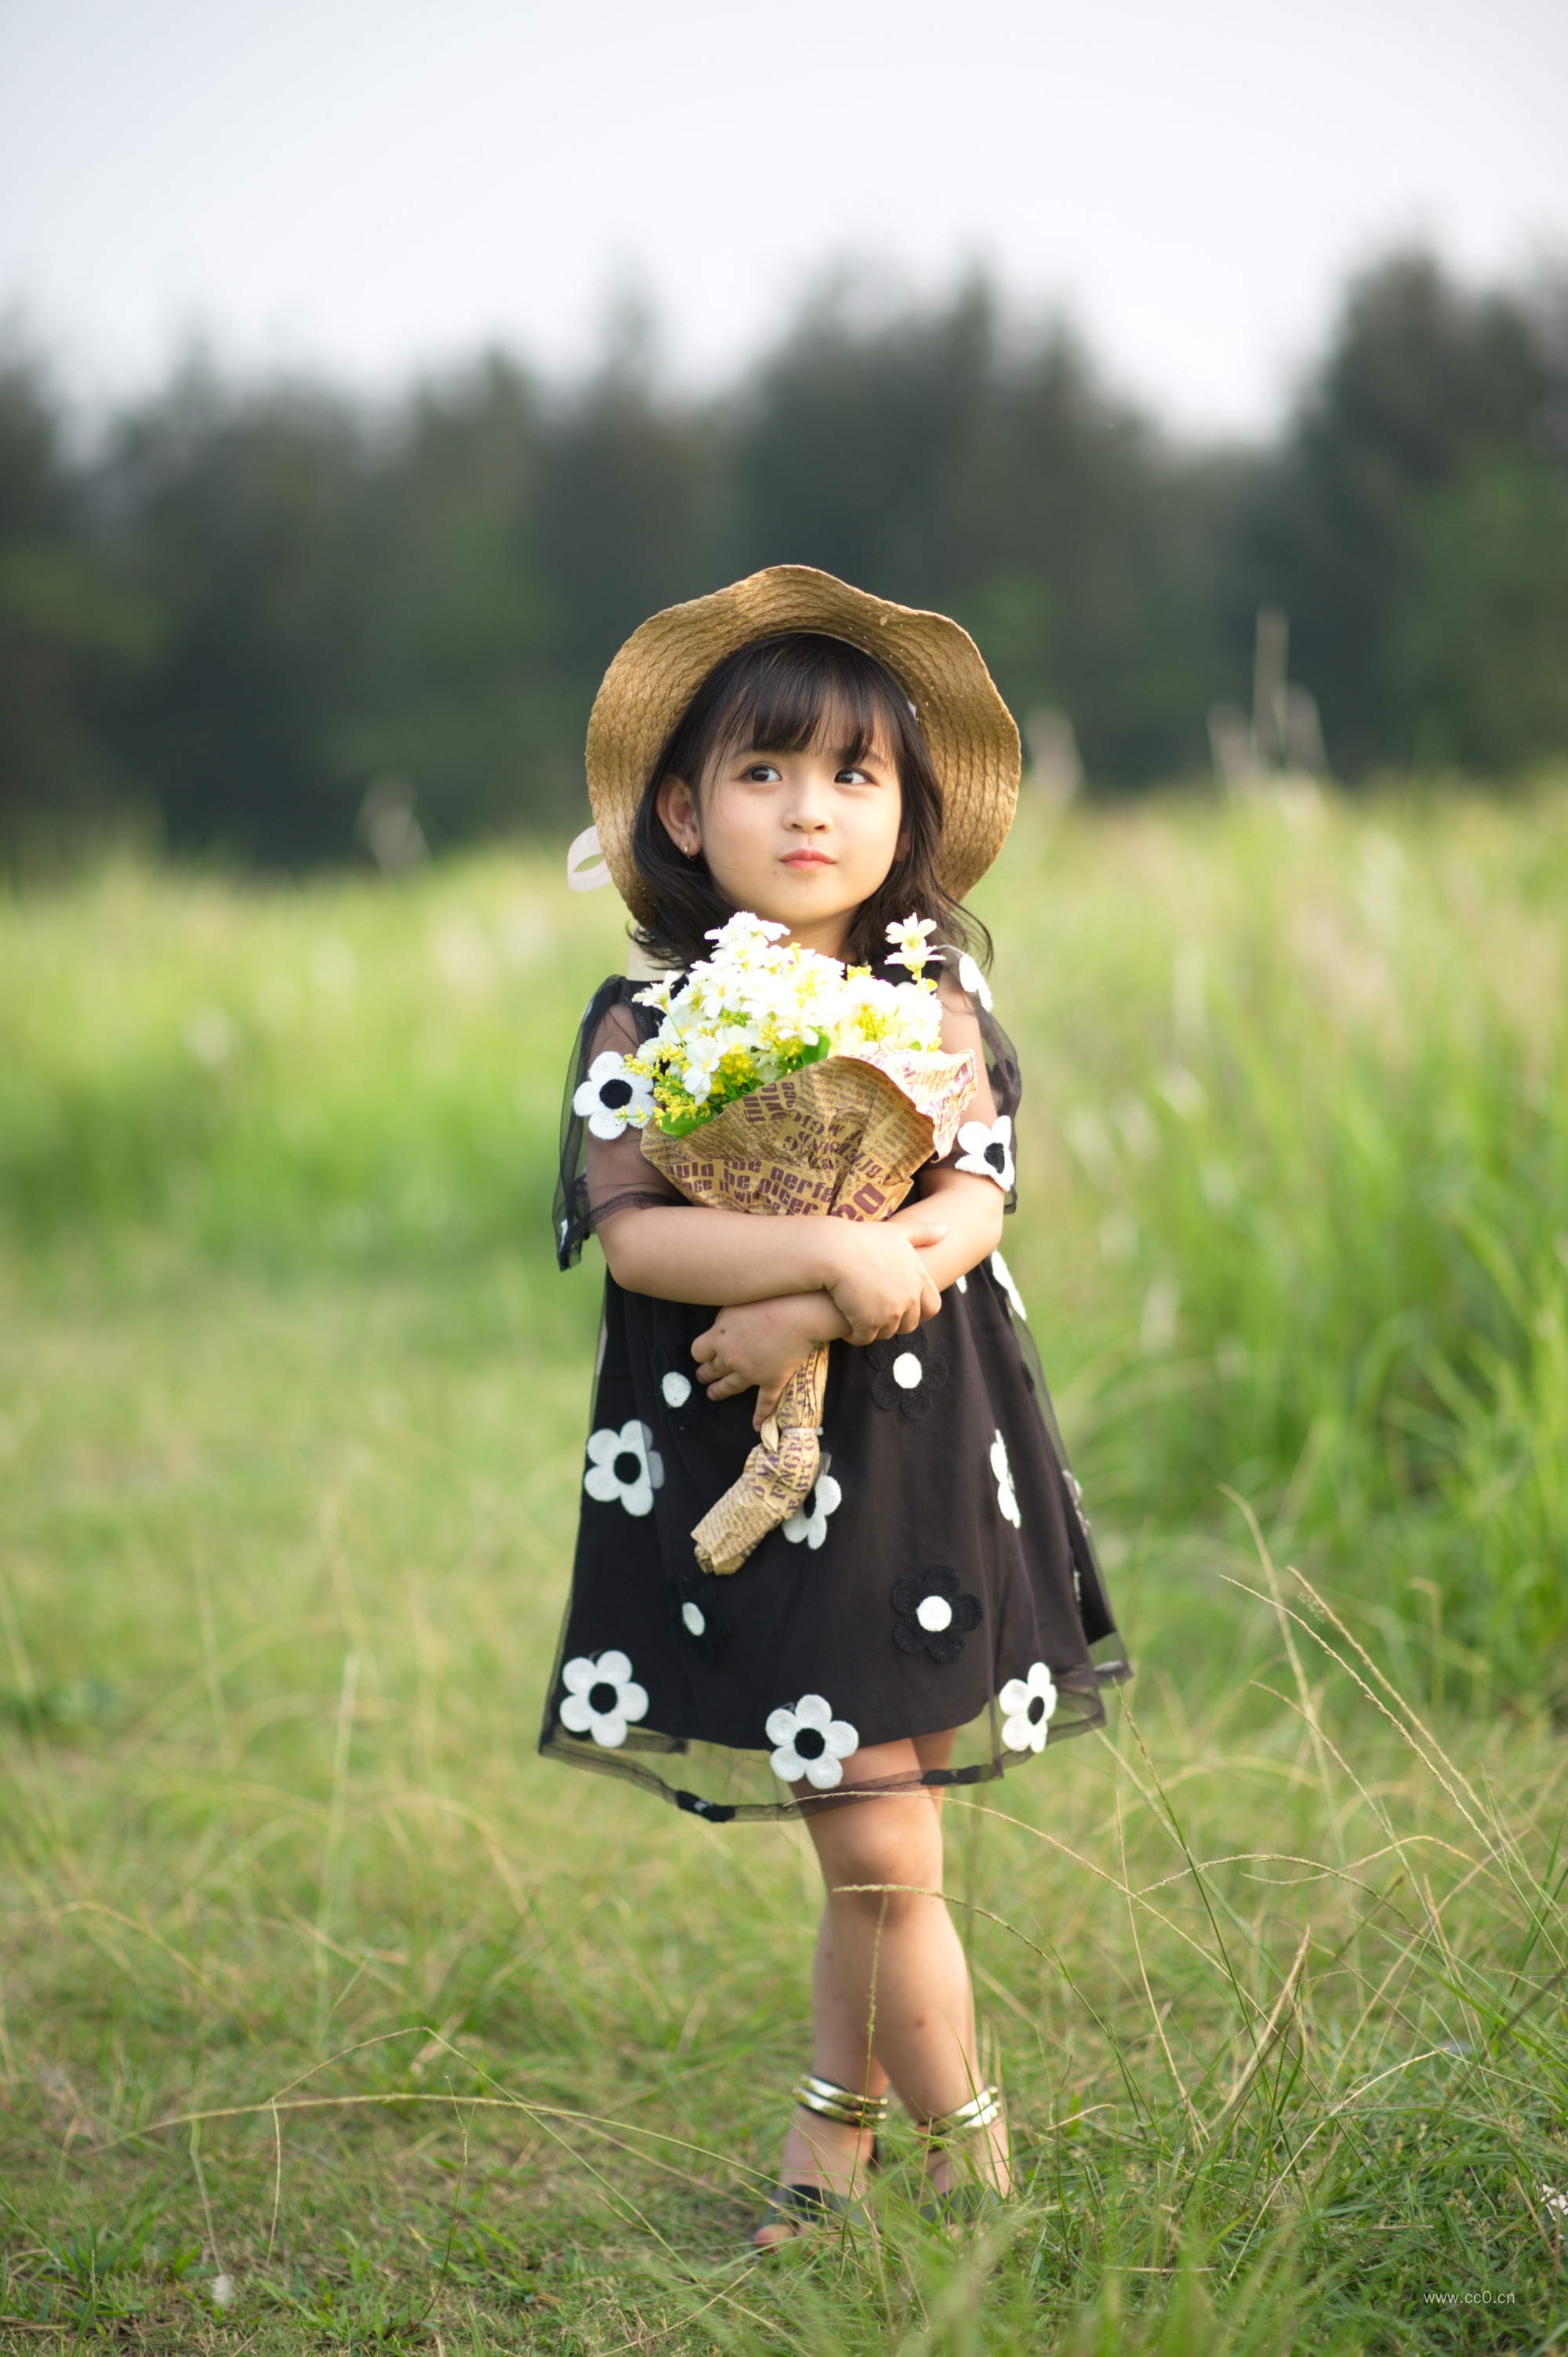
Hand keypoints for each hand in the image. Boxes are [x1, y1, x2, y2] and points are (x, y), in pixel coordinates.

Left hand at [692, 1296, 839, 1427]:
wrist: (800, 1314)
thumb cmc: (768, 1300)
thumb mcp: (736, 1304)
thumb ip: (723, 1320)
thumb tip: (718, 1330)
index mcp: (718, 1338)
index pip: (697, 1351)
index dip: (700, 1353)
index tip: (702, 1354)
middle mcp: (731, 1359)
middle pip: (711, 1370)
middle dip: (705, 1374)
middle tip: (703, 1377)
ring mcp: (751, 1373)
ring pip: (730, 1387)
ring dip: (719, 1392)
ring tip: (714, 1394)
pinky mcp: (772, 1381)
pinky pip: (764, 1403)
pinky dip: (760, 1415)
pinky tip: (756, 1425)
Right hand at [819, 1220, 945, 1345]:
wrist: (835, 1250)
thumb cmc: (863, 1238)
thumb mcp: (897, 1232)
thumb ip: (922, 1232)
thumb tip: (946, 1230)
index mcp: (918, 1278)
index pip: (932, 1308)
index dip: (918, 1312)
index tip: (900, 1309)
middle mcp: (909, 1297)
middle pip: (909, 1324)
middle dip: (894, 1323)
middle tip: (874, 1313)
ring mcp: (891, 1312)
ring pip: (886, 1333)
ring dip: (873, 1329)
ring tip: (858, 1316)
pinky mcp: (869, 1323)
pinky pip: (864, 1338)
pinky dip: (854, 1335)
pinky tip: (845, 1324)